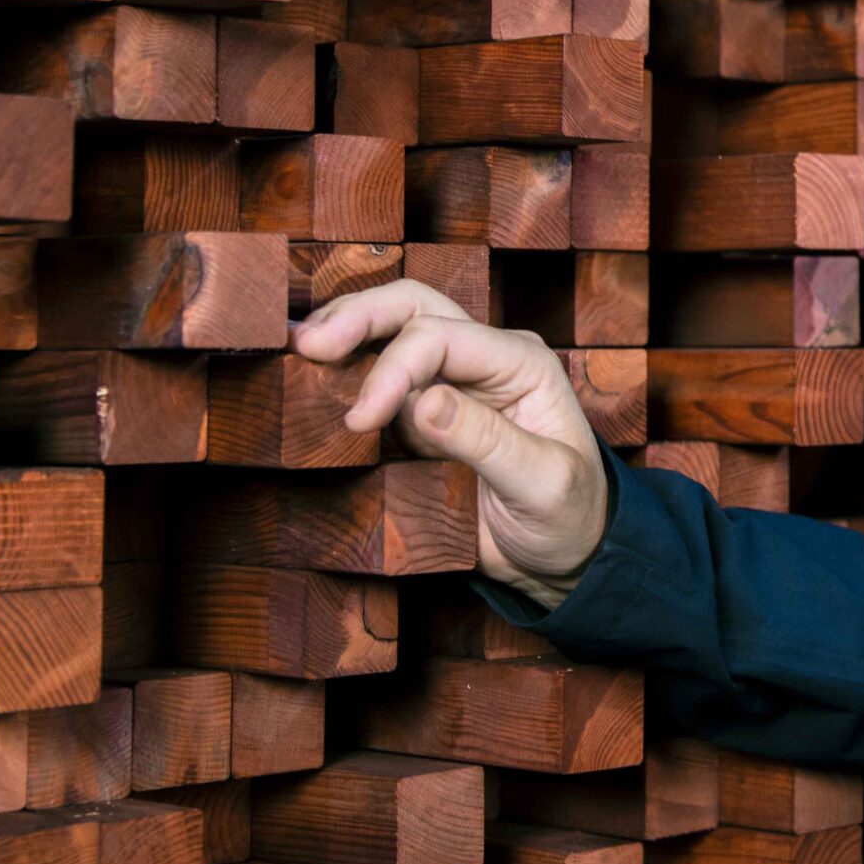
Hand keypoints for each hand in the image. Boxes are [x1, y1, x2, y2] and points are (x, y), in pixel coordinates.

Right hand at [292, 281, 606, 610]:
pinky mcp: (422, 417)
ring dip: (343, 333)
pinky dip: (341, 373)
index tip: (360, 420)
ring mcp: (451, 384)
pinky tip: (307, 379)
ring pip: (391, 331)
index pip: (442, 338)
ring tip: (295, 350)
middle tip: (306, 345)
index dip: (393, 368)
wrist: (565, 555)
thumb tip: (423, 402)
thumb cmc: (568, 514)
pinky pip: (376, 379)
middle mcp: (485, 361)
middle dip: (357, 316)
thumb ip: (487, 440)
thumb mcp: (542, 482)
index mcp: (521, 362)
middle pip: (413, 308)